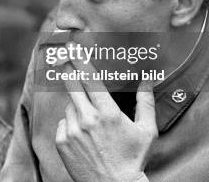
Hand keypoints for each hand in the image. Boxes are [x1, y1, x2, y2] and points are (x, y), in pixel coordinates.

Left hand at [55, 63, 156, 181]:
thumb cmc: (133, 159)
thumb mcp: (146, 131)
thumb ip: (146, 103)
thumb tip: (147, 80)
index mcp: (108, 113)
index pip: (90, 79)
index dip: (80, 61)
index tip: (73, 49)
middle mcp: (87, 119)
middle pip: (72, 84)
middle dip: (69, 70)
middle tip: (64, 59)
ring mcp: (72, 131)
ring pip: (69, 106)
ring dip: (77, 105)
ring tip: (91, 121)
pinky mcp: (62, 142)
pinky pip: (63, 123)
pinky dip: (70, 124)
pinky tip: (83, 135)